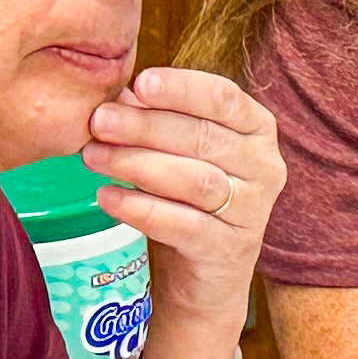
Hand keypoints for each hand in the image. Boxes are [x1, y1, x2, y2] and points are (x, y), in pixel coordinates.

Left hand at [84, 68, 284, 333]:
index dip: (181, 88)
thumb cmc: (187, 198)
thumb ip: (156, 118)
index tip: (139, 83)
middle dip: (145, 127)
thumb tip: (119, 93)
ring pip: (196, 180)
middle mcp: (264, 166)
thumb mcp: (177, 151)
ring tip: (93, 158)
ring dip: (138, 165)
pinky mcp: (229, 248)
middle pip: (204, 137)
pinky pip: (184, 224)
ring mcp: (252, 210)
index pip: (224, 98)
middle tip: (99, 121)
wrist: (204, 275)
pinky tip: (107, 197)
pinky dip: (142, 209)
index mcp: (256, 129)